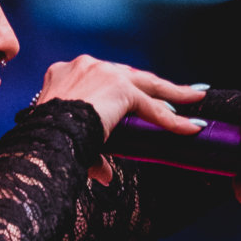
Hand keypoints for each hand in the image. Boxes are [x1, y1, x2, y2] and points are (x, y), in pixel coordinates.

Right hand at [32, 56, 208, 186]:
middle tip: (181, 92)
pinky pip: (153, 108)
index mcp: (65, 73)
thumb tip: (106, 175)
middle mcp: (86, 65)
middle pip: (131, 75)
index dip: (123, 86)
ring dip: (174, 95)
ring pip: (148, 85)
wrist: (46, 136)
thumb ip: (91, 153)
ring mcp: (105, 72)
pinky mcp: (120, 88)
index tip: (135, 94)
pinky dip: (175, 120)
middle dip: (156, 85)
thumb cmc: (45, 141)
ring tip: (195, 99)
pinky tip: (193, 127)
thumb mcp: (65, 138)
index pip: (104, 77)